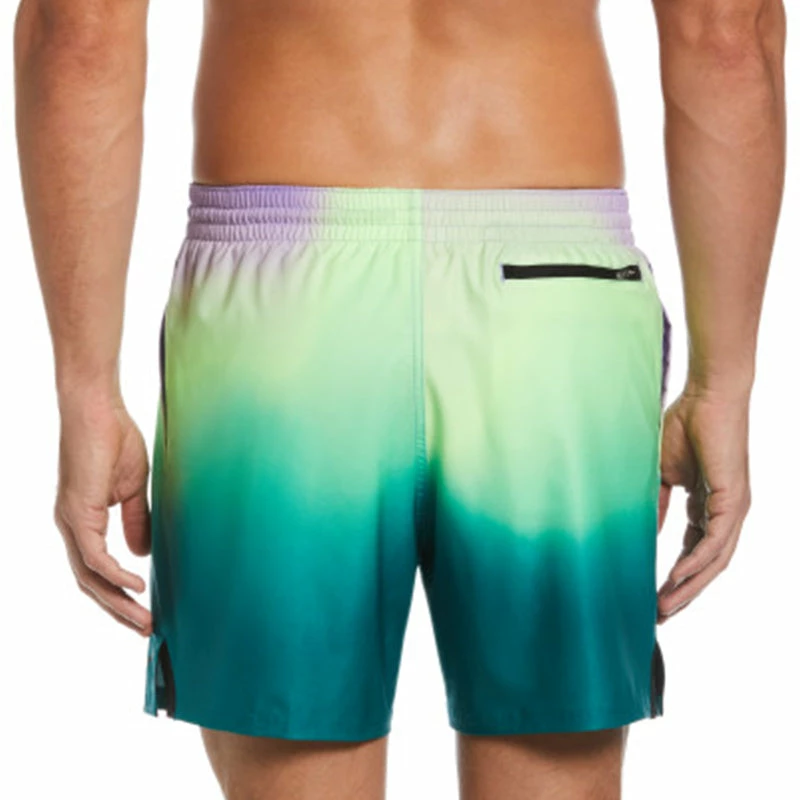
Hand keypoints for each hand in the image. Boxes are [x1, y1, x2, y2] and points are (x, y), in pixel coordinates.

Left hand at [54, 389, 151, 635]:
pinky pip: (95, 557)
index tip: (145, 611)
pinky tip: (137, 586)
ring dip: (118, 602)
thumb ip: (136, 521)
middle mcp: (70, 527)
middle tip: (146, 630)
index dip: (119, 594)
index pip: (96, 570)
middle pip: (90, 583)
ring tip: (144, 621)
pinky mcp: (77, 512)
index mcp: (82, 521)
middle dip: (119, 610)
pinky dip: (116, 576)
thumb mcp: (131, 488)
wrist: (97, 407)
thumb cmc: (114, 438)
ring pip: (89, 578)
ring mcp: (71, 521)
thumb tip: (141, 554)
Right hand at [656, 384, 751, 622]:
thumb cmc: (685, 425)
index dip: (676, 578)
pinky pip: (715, 541)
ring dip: (689, 587)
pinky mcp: (733, 500)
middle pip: (707, 566)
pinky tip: (675, 577)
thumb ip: (658, 505)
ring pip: (714, 561)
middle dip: (683, 594)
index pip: (694, 553)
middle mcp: (726, 514)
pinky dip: (696, 562)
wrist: (707, 396)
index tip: (653, 598)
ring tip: (664, 607)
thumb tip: (647, 533)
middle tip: (659, 617)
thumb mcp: (663, 474)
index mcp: (709, 507)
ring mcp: (733, 509)